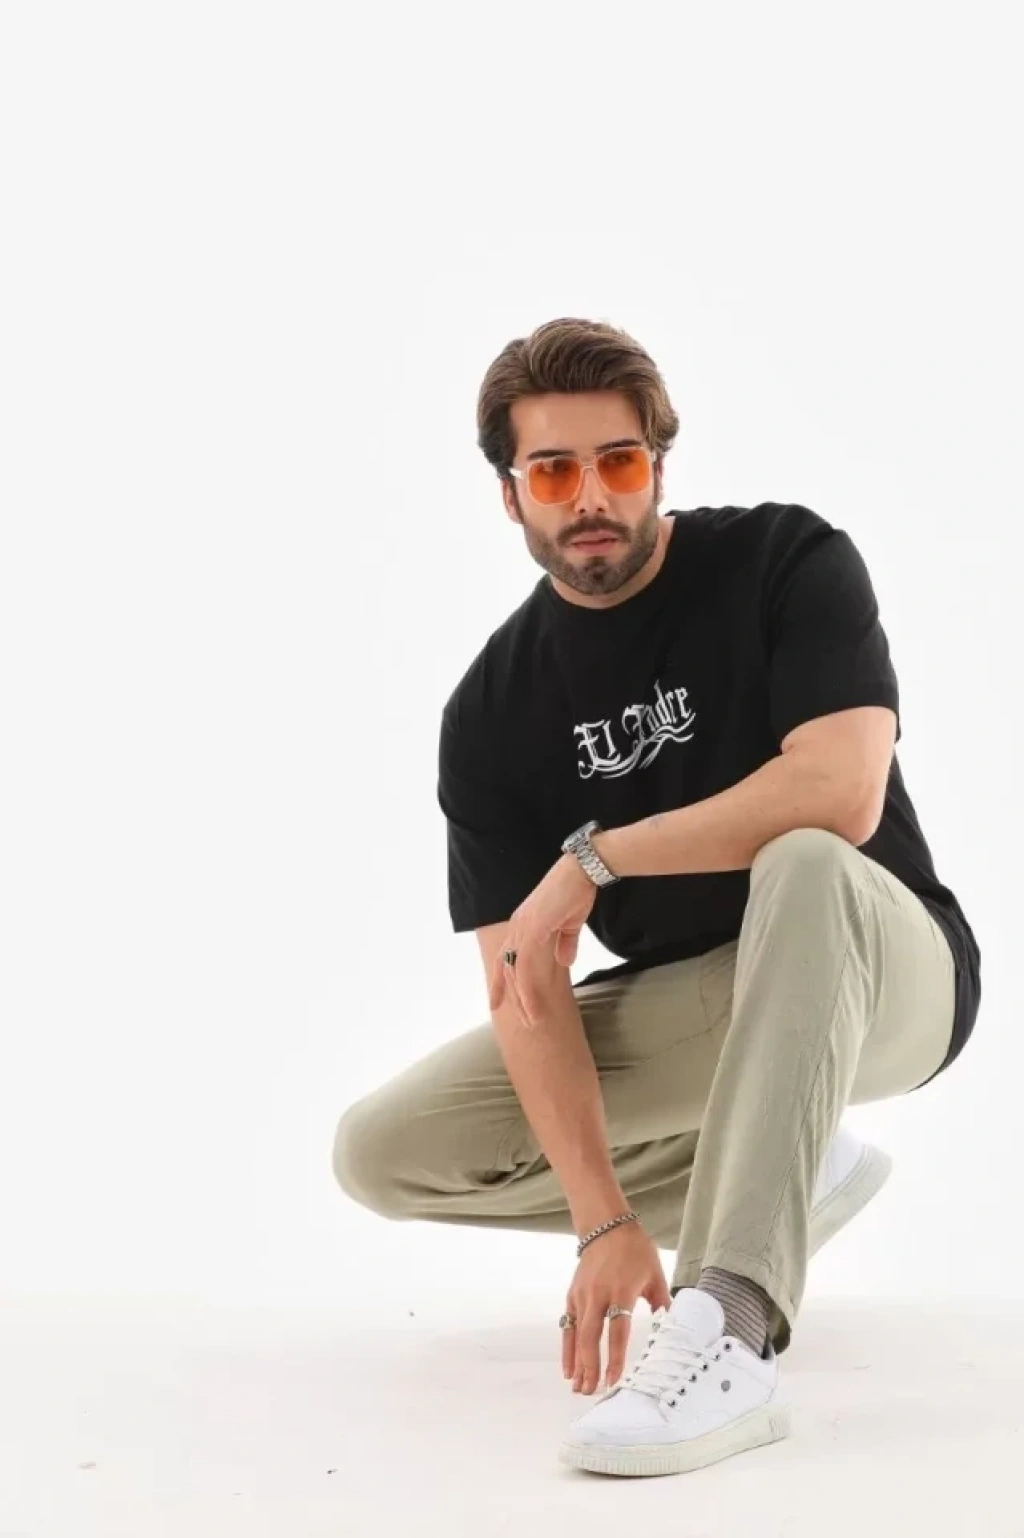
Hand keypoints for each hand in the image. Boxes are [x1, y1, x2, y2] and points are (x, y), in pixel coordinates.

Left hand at [488, 854, 597, 1027]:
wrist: (583, 871)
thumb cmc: (577, 892)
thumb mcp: (571, 924)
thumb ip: (565, 942)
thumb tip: (565, 960)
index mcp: (523, 926)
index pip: (506, 959)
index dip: (500, 982)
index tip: (496, 1004)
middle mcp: (516, 929)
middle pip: (506, 970)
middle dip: (511, 998)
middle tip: (521, 1023)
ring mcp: (522, 929)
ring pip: (515, 974)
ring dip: (523, 1000)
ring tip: (532, 1021)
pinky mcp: (532, 930)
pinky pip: (526, 967)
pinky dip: (528, 989)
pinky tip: (534, 1006)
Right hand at [563, 1222, 672, 1395]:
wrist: (606, 1226)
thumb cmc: (635, 1250)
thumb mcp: (655, 1275)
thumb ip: (663, 1304)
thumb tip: (674, 1330)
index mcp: (621, 1291)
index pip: (616, 1331)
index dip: (614, 1358)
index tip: (613, 1381)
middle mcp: (598, 1295)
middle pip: (591, 1337)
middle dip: (590, 1367)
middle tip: (591, 1393)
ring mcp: (582, 1295)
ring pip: (576, 1335)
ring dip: (577, 1363)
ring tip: (578, 1389)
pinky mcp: (572, 1295)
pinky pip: (567, 1326)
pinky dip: (566, 1349)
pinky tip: (568, 1369)